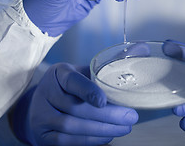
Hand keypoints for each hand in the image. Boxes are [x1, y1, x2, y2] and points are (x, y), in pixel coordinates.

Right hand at [10, 63, 137, 145]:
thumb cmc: (72, 86)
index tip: (103, 101)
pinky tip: (108, 136)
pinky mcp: (43, 136)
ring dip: (102, 130)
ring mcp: (41, 116)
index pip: (72, 82)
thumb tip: (144, 48)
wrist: (42, 104)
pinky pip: (68, 141)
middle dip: (107, 116)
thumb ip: (113, 61)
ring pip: (72, 127)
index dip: (87, 91)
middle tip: (131, 117)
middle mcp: (46, 93)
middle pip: (75, 108)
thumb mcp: (86, 70)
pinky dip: (91, 140)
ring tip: (125, 128)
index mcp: (58, 73)